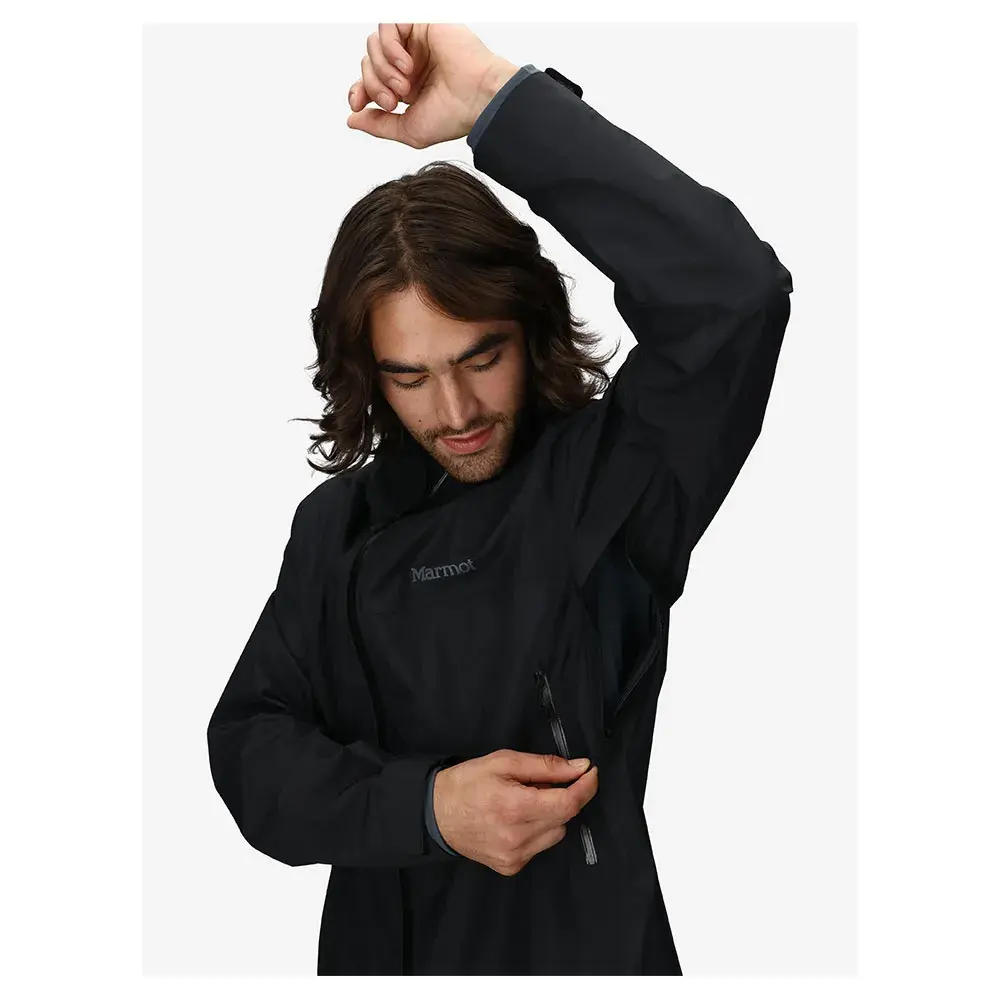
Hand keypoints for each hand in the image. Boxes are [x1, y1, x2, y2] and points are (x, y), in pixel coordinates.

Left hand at [345, 23, 518, 147]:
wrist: (478, 99)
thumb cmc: (453, 116)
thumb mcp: (409, 129)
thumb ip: (378, 125)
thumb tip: (352, 120)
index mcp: (407, 86)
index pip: (370, 80)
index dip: (359, 90)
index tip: (357, 104)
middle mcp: (409, 62)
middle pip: (368, 63)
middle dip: (374, 85)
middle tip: (395, 100)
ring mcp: (415, 42)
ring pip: (374, 44)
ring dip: (383, 69)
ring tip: (405, 85)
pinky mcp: (421, 23)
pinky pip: (388, 25)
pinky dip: (390, 47)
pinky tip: (407, 65)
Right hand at [433, 749, 598, 874]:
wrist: (435, 815)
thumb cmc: (468, 782)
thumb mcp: (504, 761)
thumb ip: (545, 766)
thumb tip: (580, 767)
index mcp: (515, 807)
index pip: (568, 804)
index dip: (586, 787)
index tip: (590, 772)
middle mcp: (517, 837)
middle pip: (565, 817)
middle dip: (564, 796)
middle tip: (541, 782)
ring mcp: (515, 856)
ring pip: (556, 833)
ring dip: (550, 815)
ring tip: (524, 801)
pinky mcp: (511, 867)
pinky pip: (540, 846)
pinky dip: (537, 830)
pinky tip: (516, 820)